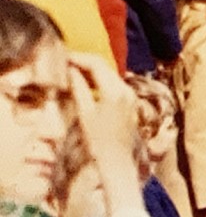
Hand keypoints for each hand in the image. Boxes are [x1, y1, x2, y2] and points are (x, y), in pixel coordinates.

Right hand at [65, 53, 140, 210]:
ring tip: (72, 71)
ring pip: (110, 74)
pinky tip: (86, 84)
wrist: (117, 160)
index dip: (79, 58)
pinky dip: (100, 80)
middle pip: (105, 66)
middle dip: (85, 62)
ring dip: (92, 70)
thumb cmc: (98, 140)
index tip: (63, 56)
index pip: (97, 64)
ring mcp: (130, 95)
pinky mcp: (130, 101)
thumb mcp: (84, 113)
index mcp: (115, 91)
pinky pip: (114, 83)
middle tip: (65, 61)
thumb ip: (79, 89)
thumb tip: (71, 69)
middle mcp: (126, 90)